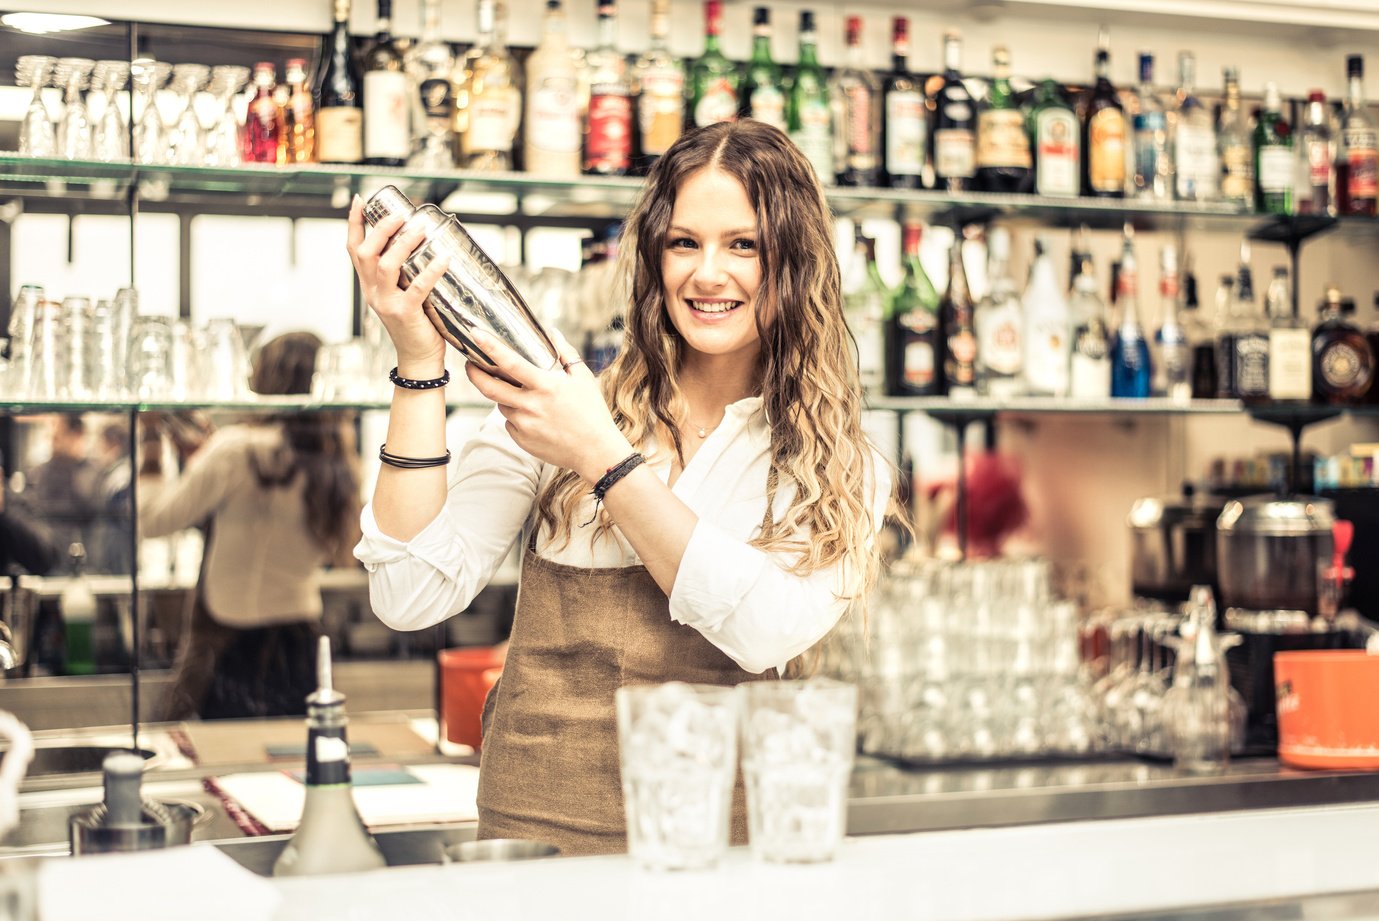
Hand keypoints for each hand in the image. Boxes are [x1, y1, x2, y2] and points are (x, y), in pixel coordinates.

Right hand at [346, 195, 450, 372]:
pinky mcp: (405, 313)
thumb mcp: (402, 294)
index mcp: (369, 285)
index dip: (354, 224)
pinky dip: (431, 270)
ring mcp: (386, 303)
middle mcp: (373, 292)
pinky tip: (443, 257)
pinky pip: (417, 287)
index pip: (354, 249)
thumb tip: (423, 242)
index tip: (360, 200)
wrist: (419, 359)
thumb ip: (404, 273)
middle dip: (381, 228)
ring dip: (403, 243)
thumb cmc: (416, 324)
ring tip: (419, 228)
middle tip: (401, 214)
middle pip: (366, 252)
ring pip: (386, 266)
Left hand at [465, 328, 631, 481]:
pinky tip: (534, 417)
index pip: (511, 363)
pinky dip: (516, 416)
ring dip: (504, 397)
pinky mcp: (521, 440)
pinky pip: (510, 423)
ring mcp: (524, 425)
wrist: (595, 452)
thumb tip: (552, 333)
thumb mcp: (583, 379)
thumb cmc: (592, 413)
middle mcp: (530, 406)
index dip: (490, 347)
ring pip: (501, 405)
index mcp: (545, 386)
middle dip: (474, 374)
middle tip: (470, 365)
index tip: (476, 334)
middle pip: (489, 388)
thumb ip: (565, 353)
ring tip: (522, 395)